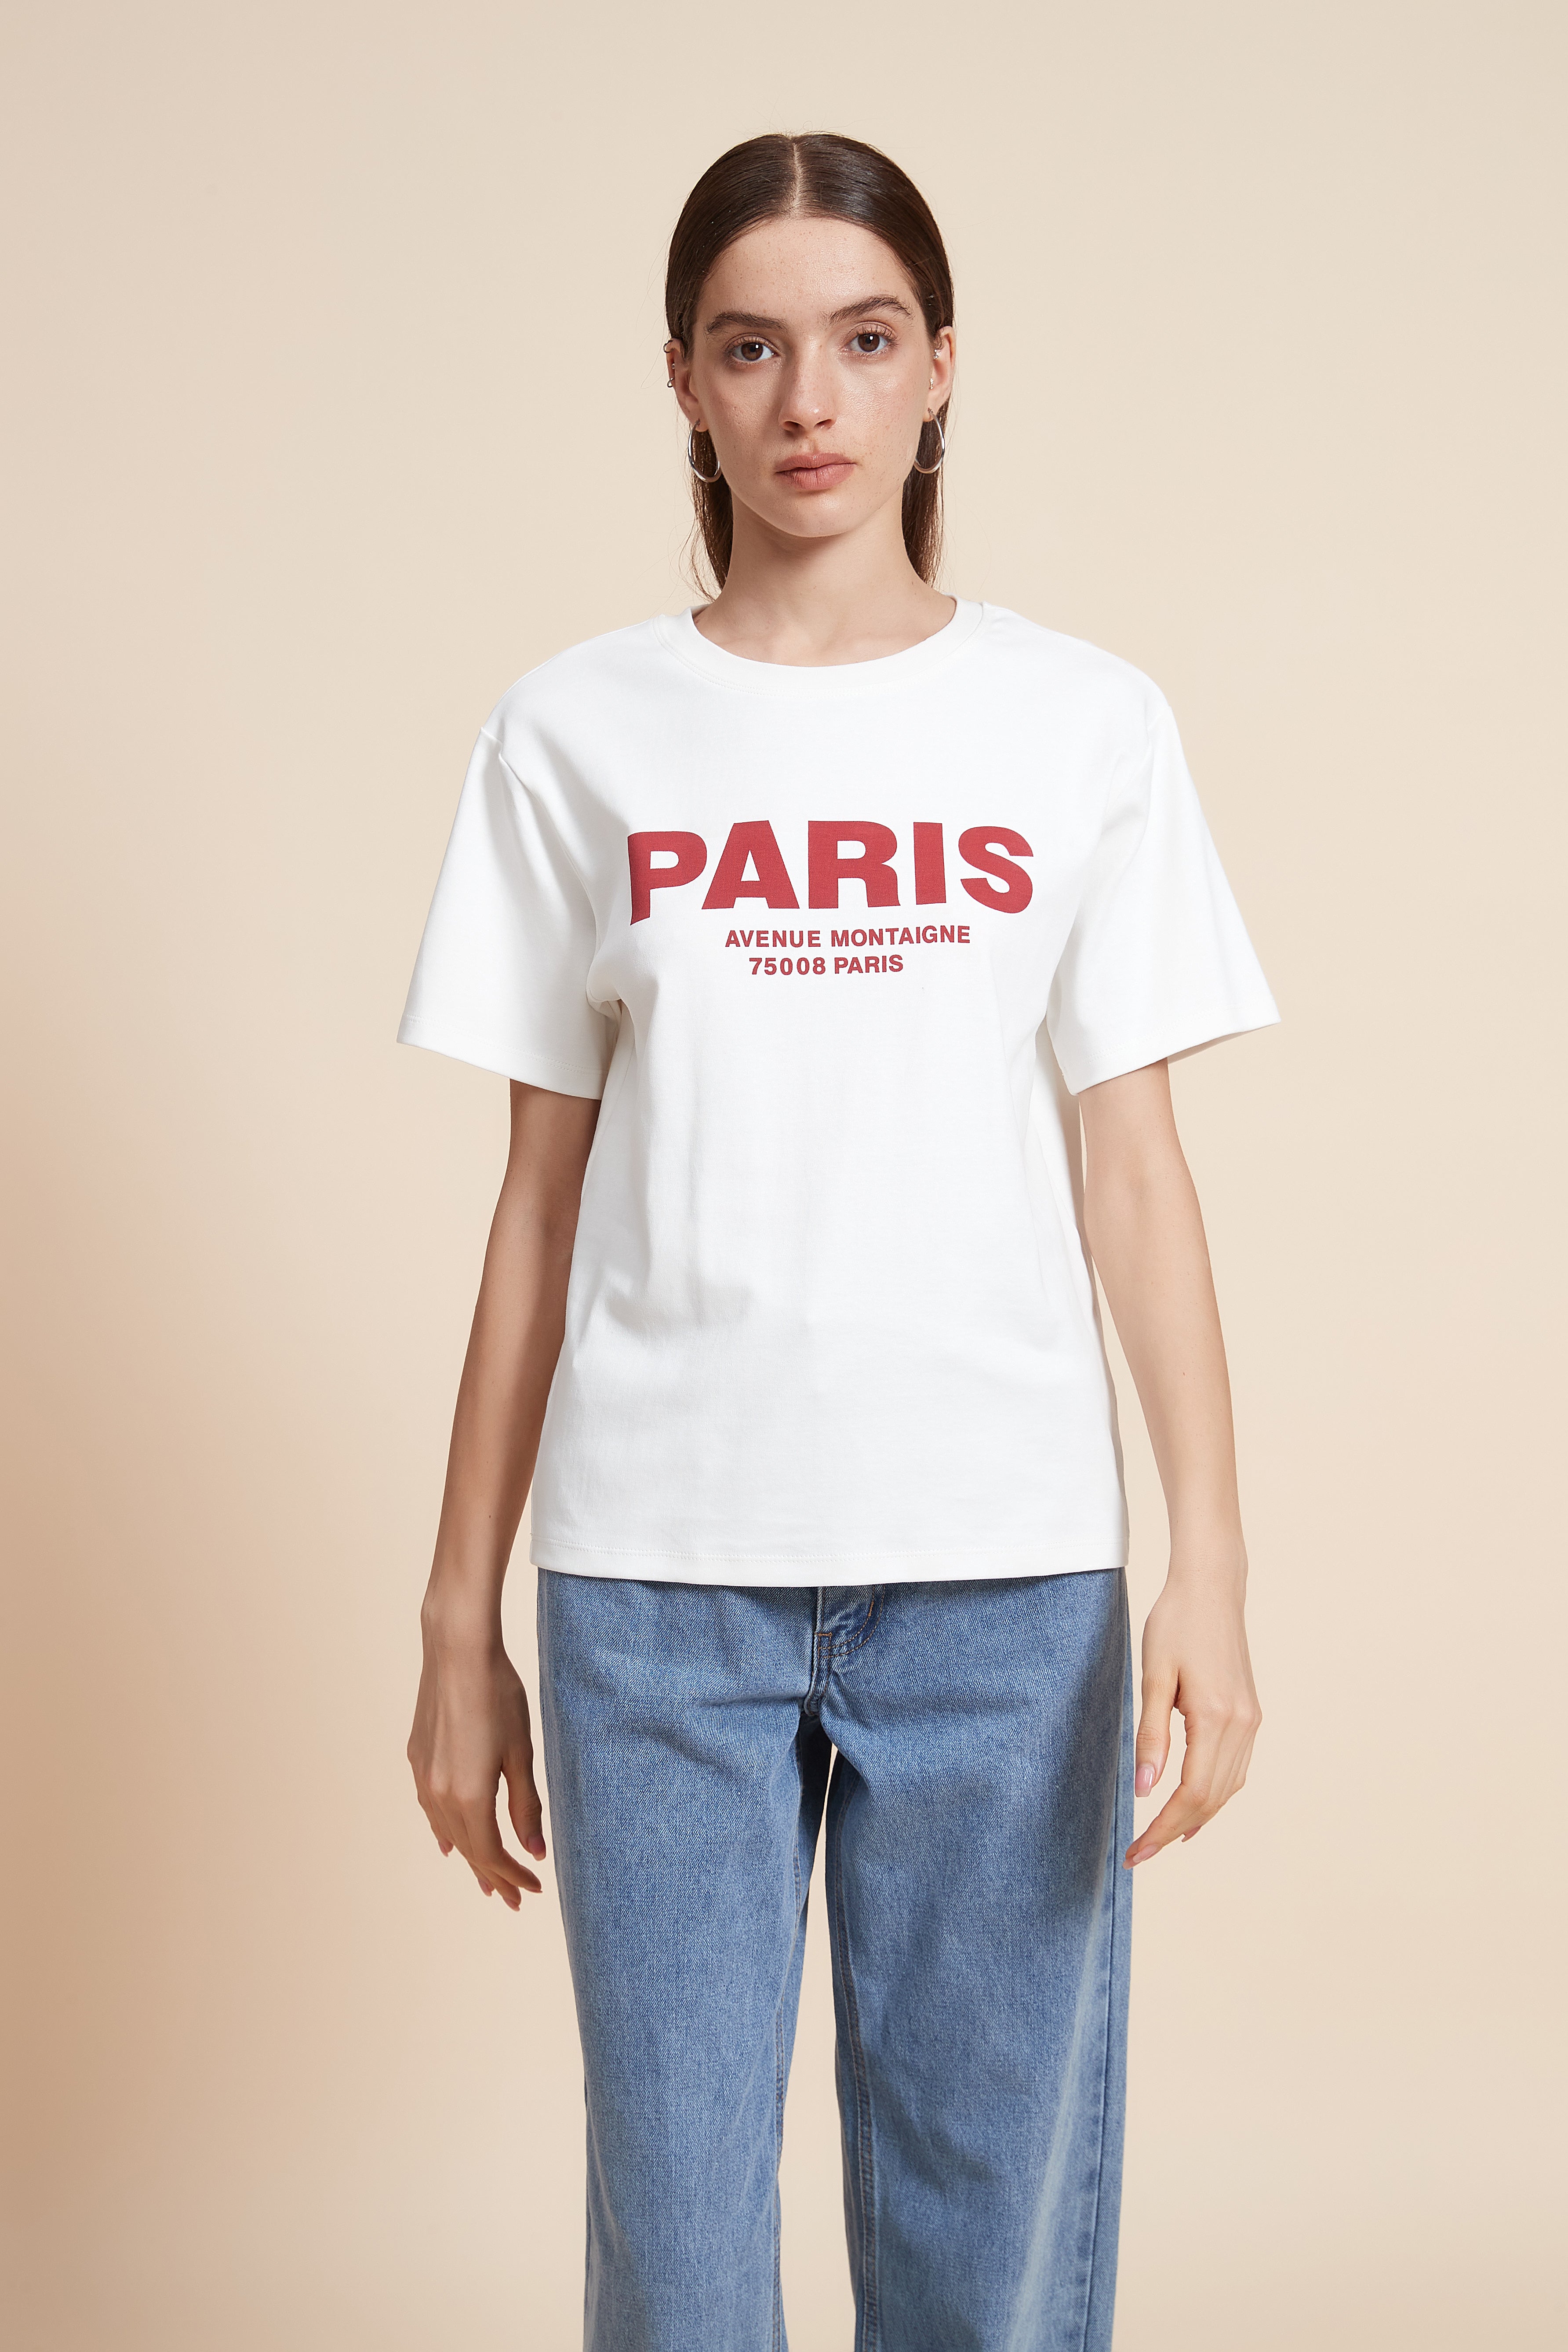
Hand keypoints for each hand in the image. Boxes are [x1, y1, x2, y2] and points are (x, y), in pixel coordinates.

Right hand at [407, 1619, 545, 1909]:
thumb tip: (534, 1850)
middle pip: (469, 1849)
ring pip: (448, 1831)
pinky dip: (445, 1830)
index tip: (533, 1889)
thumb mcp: (521, 1754)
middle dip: (493, 1875)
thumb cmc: (498, 1697)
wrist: (457, 1652)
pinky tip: (449, 1842)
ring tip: (486, 1877)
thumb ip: (525, 1806)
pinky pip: (431, 1809)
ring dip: (469, 1855)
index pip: (492, 1853)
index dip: (513, 1874)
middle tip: (513, 1898)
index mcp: (469, 1797)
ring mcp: (424, 1776)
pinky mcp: (417, 1757)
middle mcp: (439, 1794)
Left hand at [1124, 1558, 1260, 1867]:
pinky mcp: (1251, 1713)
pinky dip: (1215, 1795)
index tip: (1136, 1852)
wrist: (1212, 1588)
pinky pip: (1236, 1769)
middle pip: (1212, 1800)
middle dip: (1176, 1832)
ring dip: (1197, 1818)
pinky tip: (1195, 1806)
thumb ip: (1150, 1735)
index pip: (1192, 1794)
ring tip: (1163, 1839)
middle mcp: (1242, 1725)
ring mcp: (1251, 1720)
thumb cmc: (1175, 1624)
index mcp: (1216, 1717)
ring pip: (1228, 1789)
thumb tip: (1145, 1790)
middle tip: (1140, 1854)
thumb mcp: (1153, 1677)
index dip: (1164, 1829)